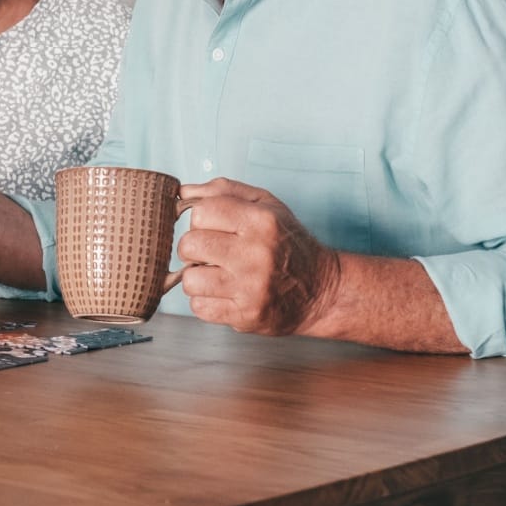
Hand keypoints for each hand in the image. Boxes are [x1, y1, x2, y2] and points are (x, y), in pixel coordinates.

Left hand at [176, 178, 342, 335]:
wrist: (323, 291)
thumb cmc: (287, 243)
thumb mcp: (266, 205)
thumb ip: (223, 191)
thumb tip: (182, 192)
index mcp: (261, 221)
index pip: (201, 212)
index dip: (198, 219)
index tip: (208, 226)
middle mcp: (256, 253)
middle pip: (189, 245)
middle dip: (192, 249)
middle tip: (208, 253)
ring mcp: (251, 287)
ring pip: (189, 280)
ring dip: (196, 278)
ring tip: (215, 274)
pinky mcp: (246, 315)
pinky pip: (200, 307)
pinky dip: (205, 302)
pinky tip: (223, 294)